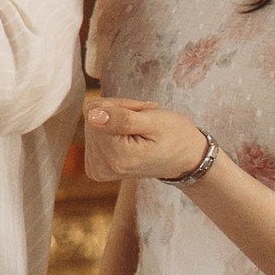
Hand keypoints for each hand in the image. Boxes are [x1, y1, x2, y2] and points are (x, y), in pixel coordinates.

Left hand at [84, 94, 211, 183]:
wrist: (183, 158)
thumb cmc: (174, 136)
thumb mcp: (153, 122)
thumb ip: (122, 119)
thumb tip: (91, 115)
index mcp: (115, 157)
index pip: (95, 111)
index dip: (120, 105)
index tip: (141, 112)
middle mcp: (101, 167)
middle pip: (92, 117)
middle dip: (117, 112)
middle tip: (141, 120)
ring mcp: (97, 169)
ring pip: (92, 123)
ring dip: (115, 119)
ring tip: (138, 128)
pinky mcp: (95, 167)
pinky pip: (93, 134)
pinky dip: (111, 129)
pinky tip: (129, 135)